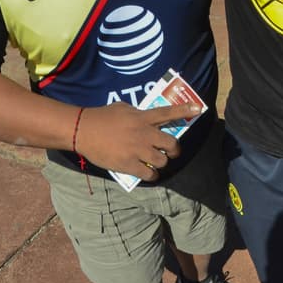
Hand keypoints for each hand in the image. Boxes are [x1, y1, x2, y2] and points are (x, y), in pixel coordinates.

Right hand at [75, 101, 200, 180]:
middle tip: (171, 151)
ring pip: (162, 161)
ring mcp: (136, 150)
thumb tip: (149, 118)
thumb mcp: (124, 108)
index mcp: (143, 118)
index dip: (184, 110)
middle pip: (171, 144)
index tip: (198, 108)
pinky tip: (150, 173)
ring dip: (162, 162)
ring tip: (157, 162)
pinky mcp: (128, 165)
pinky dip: (152, 175)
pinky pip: (149, 174)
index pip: (168, 113)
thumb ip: (139, 113)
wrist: (83, 131)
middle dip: (174, 149)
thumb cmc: (103, 117)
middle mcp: (143, 134)